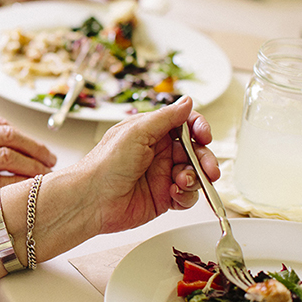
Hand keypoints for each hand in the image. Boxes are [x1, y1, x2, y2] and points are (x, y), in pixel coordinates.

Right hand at [0, 107, 56, 211]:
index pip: (0, 123)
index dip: (25, 137)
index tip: (40, 149)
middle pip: (9, 137)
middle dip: (36, 150)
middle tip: (51, 162)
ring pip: (7, 159)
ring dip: (32, 168)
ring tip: (45, 178)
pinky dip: (15, 188)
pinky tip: (27, 193)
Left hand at [68, 95, 217, 234]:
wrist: (91, 199)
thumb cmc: (105, 164)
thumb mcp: (136, 132)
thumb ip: (165, 117)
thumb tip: (186, 101)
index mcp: (151, 133)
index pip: (185, 125)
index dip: (199, 129)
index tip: (205, 136)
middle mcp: (158, 153)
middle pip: (195, 151)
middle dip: (205, 159)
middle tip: (209, 169)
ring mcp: (162, 175)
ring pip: (195, 174)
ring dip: (196, 178)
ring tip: (182, 181)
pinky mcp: (164, 197)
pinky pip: (188, 196)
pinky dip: (187, 196)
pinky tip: (175, 194)